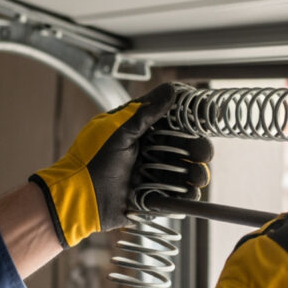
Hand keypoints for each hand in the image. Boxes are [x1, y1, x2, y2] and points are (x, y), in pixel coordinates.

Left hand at [30, 83, 212, 247]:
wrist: (78, 198)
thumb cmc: (91, 160)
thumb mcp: (118, 131)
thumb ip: (145, 112)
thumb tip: (171, 90)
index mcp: (140, 132)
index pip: (172, 123)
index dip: (191, 122)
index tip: (209, 118)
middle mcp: (148, 152)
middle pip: (184, 148)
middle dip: (197, 149)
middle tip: (203, 153)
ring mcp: (151, 175)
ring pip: (183, 171)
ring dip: (196, 172)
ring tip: (198, 177)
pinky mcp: (152, 197)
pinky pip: (176, 195)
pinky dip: (187, 194)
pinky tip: (191, 191)